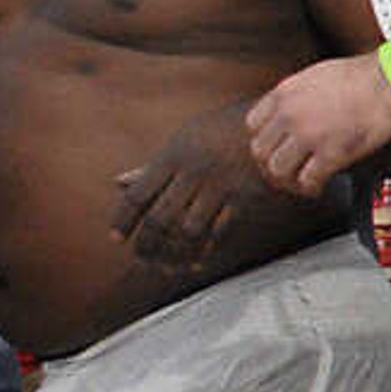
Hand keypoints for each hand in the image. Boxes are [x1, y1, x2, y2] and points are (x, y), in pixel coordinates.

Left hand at [115, 104, 311, 270]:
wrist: (273, 124)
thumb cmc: (222, 130)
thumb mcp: (184, 138)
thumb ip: (153, 165)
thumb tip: (119, 183)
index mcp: (172, 155)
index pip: (137, 195)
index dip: (123, 221)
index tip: (117, 238)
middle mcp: (192, 172)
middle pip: (159, 218)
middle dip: (146, 245)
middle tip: (141, 260)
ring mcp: (219, 186)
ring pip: (187, 231)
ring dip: (173, 255)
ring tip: (165, 267)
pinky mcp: (244, 197)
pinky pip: (218, 232)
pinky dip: (203, 250)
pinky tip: (196, 261)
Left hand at [246, 52, 390, 200]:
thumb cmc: (363, 75)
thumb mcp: (316, 75)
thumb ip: (299, 95)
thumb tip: (296, 112)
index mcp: (285, 94)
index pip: (252, 125)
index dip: (263, 141)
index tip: (273, 148)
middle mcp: (290, 115)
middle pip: (260, 152)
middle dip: (270, 165)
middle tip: (284, 172)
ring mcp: (309, 136)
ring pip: (278, 170)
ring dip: (287, 181)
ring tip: (300, 183)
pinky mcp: (331, 154)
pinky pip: (308, 180)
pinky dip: (311, 188)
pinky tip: (319, 187)